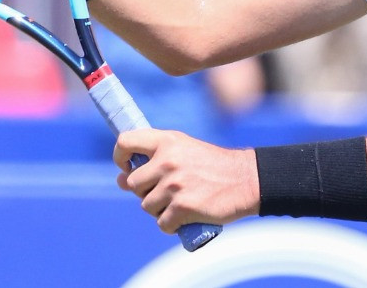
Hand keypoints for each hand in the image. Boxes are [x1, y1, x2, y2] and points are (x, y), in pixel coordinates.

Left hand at [113, 128, 259, 233]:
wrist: (246, 180)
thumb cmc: (213, 165)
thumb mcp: (184, 149)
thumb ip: (154, 159)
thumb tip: (119, 180)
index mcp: (166, 141)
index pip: (125, 142)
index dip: (120, 157)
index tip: (126, 167)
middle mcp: (167, 160)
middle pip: (132, 183)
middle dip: (144, 191)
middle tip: (165, 191)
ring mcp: (174, 185)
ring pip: (146, 205)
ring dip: (159, 209)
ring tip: (179, 203)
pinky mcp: (183, 207)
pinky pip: (162, 223)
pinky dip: (171, 225)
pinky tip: (184, 218)